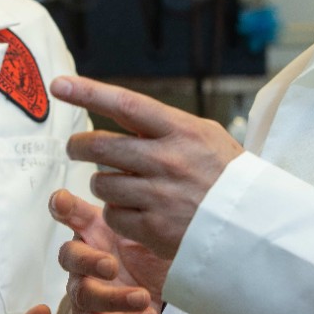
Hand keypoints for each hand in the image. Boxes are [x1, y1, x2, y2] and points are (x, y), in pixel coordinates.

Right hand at [50, 188, 167, 313]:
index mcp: (90, 233)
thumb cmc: (141, 252)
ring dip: (115, 299)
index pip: (69, 216)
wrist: (161, 289)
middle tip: (113, 265)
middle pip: (69, 259)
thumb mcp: (138, 228)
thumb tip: (108, 192)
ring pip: (85, 298)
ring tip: (143, 297)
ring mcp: (84, 293)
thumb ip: (121, 210)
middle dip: (89, 263)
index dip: (61, 208)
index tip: (61, 200)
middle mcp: (80, 263)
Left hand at [53, 75, 242, 259]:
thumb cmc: (227, 176)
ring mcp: (159, 196)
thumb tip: (121, 111)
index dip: (88, 92)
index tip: (59, 85)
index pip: (125, 104)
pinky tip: (134, 210)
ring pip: (101, 182)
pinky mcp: (154, 228)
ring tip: (121, 184)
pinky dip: (115, 212)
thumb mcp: (206, 136)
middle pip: (100, 146)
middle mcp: (167, 160)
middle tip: (74, 148)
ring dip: (101, 182)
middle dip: (78, 146)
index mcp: (181, 131)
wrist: (254, 226)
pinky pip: (112, 214)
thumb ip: (165, 125)